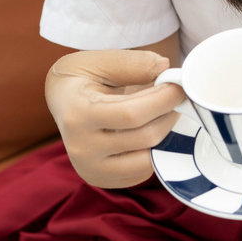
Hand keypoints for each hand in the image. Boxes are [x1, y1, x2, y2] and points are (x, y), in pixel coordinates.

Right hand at [45, 49, 183, 188]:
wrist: (62, 101)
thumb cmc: (82, 78)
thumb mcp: (100, 61)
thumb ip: (132, 63)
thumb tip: (164, 67)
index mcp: (78, 114)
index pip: (132, 114)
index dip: (163, 100)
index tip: (180, 86)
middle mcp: (81, 148)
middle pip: (144, 137)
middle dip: (169, 114)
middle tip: (176, 98)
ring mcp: (90, 168)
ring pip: (147, 160)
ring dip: (164, 135)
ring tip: (163, 114)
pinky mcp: (100, 180)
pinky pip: (141, 173)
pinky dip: (152, 152)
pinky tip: (148, 131)